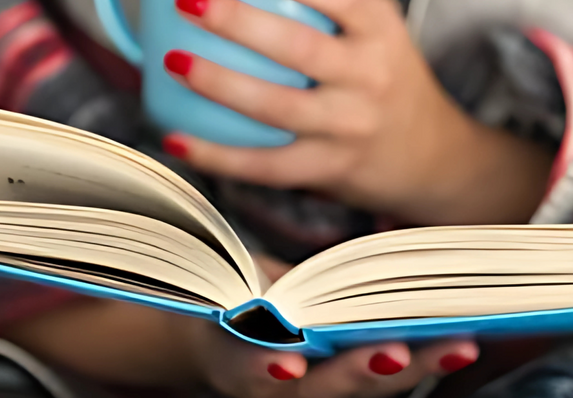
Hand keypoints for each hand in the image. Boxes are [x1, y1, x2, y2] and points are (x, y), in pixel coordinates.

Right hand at [3, 255, 478, 396]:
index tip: (288, 358)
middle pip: (322, 392)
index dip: (264, 366)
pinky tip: (459, 333)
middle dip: (361, 373)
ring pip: (364, 389)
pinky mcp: (345, 377)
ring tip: (457, 341)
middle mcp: (275, 383)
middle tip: (400, 352)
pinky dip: (421, 357)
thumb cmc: (207, 294)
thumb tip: (113, 194)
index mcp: (228, 361)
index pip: (243, 370)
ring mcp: (314, 387)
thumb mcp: (200, 277)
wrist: (212, 334)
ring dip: (411, 367)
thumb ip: (189, 244)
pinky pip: (383, 374)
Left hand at [162, 0, 552, 224]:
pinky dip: (216, 154)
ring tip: (172, 59)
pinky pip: (266, 165)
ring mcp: (349, 126)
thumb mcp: (378, 31)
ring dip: (218, 82)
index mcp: (381, 30)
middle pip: (298, 47)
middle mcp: (370, 76)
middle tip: (188, 1)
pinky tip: (177, 138)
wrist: (430, 154)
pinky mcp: (328, 168)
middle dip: (236, 22)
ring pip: (276, 106)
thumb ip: (327, 3)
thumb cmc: (386, 78)